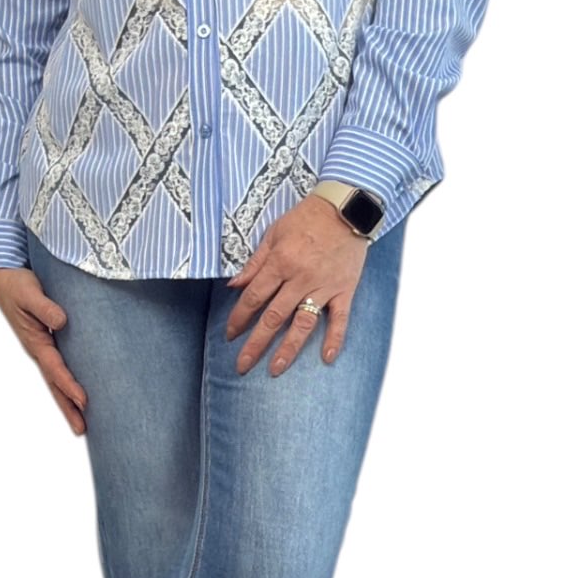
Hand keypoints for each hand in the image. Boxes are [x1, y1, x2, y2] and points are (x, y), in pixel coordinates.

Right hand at [0, 267, 88, 434]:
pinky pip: (61, 365)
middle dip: (68, 406)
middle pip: (55, 383)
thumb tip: (62, 321)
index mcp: (34, 340)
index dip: (69, 385)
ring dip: (68, 399)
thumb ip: (45, 307)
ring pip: (57, 378)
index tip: (84, 401)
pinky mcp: (48, 339)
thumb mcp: (29, 292)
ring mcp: (43, 346)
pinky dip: (68, 381)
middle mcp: (39, 348)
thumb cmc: (16, 283)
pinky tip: (79, 391)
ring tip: (83, 422)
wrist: (5, 273)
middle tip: (82, 429)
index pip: (55, 368)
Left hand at [224, 196, 370, 375]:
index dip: (239, 318)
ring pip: (302, 324)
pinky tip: (327, 358)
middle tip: (242, 365)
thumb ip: (254, 263)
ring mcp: (324, 286)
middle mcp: (300, 278)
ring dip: (288, 349)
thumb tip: (233, 285)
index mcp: (280, 263)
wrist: (346, 207)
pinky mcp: (344, 290)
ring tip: (275, 369)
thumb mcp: (273, 234)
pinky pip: (340, 319)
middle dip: (255, 344)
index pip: (254, 298)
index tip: (230, 335)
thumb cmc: (306, 218)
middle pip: (273, 317)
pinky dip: (335, 339)